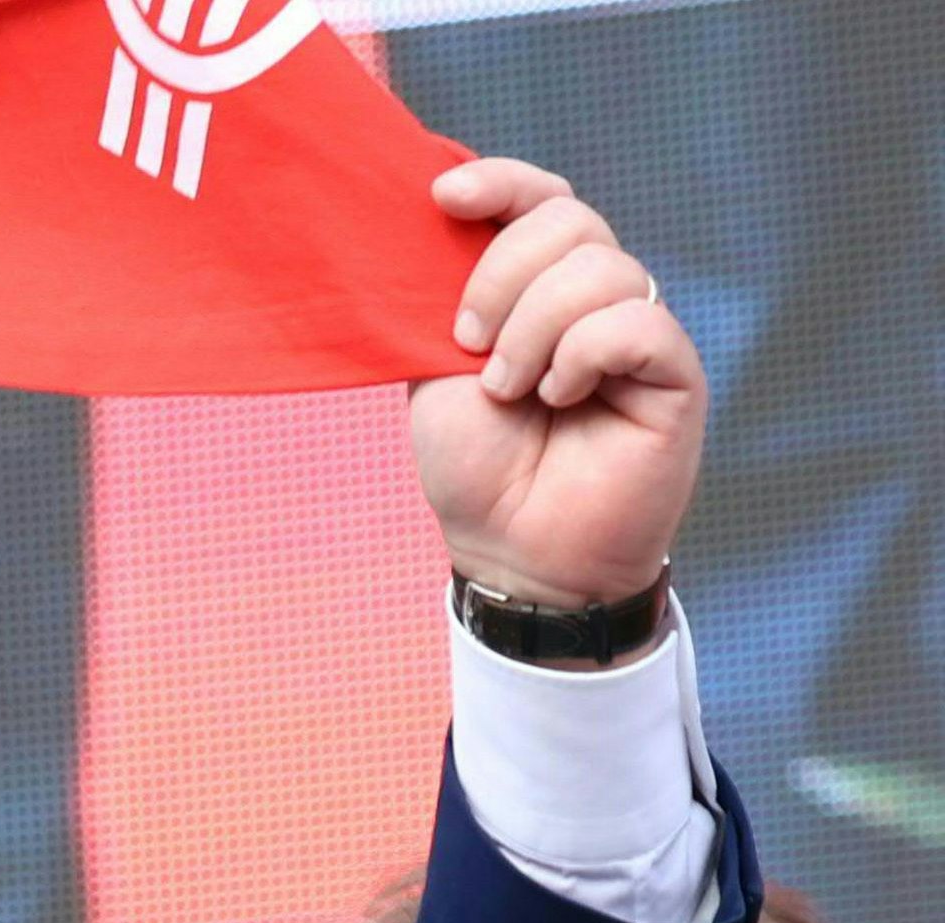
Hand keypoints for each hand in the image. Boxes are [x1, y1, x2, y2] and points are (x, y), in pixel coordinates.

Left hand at [410, 158, 704, 612]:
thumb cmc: (478, 467)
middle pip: (567, 218)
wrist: (513, 549)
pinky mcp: (675, 372)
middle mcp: (594, 297)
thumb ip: (450, 296)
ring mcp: (637, 329)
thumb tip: (440, 217)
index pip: (538, 198)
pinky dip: (584, 354)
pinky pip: (636, 322)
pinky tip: (562, 396)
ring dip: (534, 328)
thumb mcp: (437, 369)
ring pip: (600, 267)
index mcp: (536, 287)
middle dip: (501, 275)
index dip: (498, 182)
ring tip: (512, 390)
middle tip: (470, 347)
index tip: (442, 197)